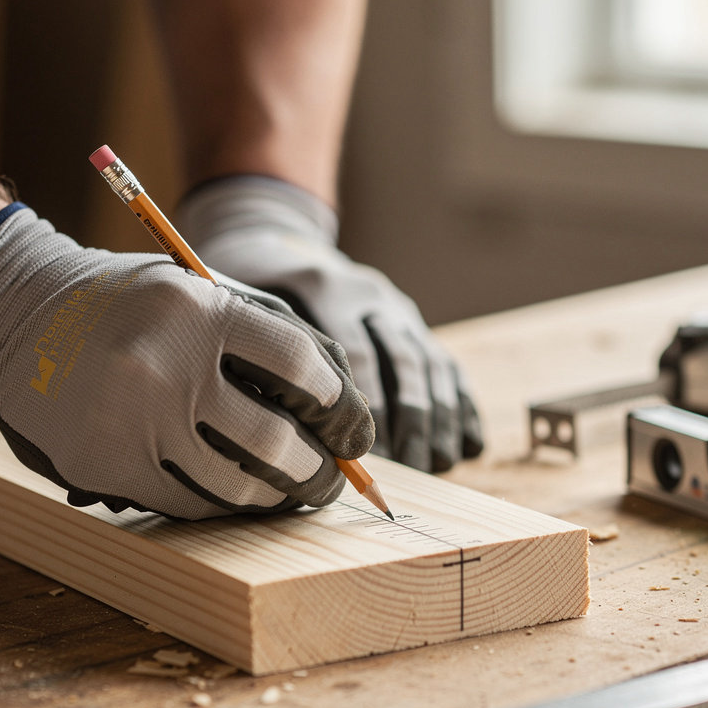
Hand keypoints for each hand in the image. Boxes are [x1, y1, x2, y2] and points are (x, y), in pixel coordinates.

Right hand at [0, 206, 374, 518]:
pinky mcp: (105, 463)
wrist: (13, 314)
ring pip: (236, 484)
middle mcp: (168, 365)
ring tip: (294, 494)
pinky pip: (188, 504)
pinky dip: (224, 506)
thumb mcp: (199, 292)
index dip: (342, 406)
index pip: (302, 365)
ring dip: (277, 497)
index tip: (353, 429)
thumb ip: (266, 336)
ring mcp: (133, 420)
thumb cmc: (130, 304)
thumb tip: (337, 406)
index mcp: (201, 309)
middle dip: (320, 471)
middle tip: (333, 481)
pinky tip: (240, 497)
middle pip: (276, 440)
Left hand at [177, 177, 483, 471]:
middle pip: (402, 359)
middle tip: (409, 466)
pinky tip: (466, 445)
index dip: (365, 404)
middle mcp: (371, 294)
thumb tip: (284, 429)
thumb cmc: (249, 287)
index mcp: (326, 288)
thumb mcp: (241, 305)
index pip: (356, 351)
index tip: (365, 450)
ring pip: (430, 364)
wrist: (277, 240)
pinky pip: (446, 365)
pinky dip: (460, 406)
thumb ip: (264, 351)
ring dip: (439, 418)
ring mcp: (397, 308)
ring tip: (437, 464)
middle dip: (410, 416)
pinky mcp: (413, 324)